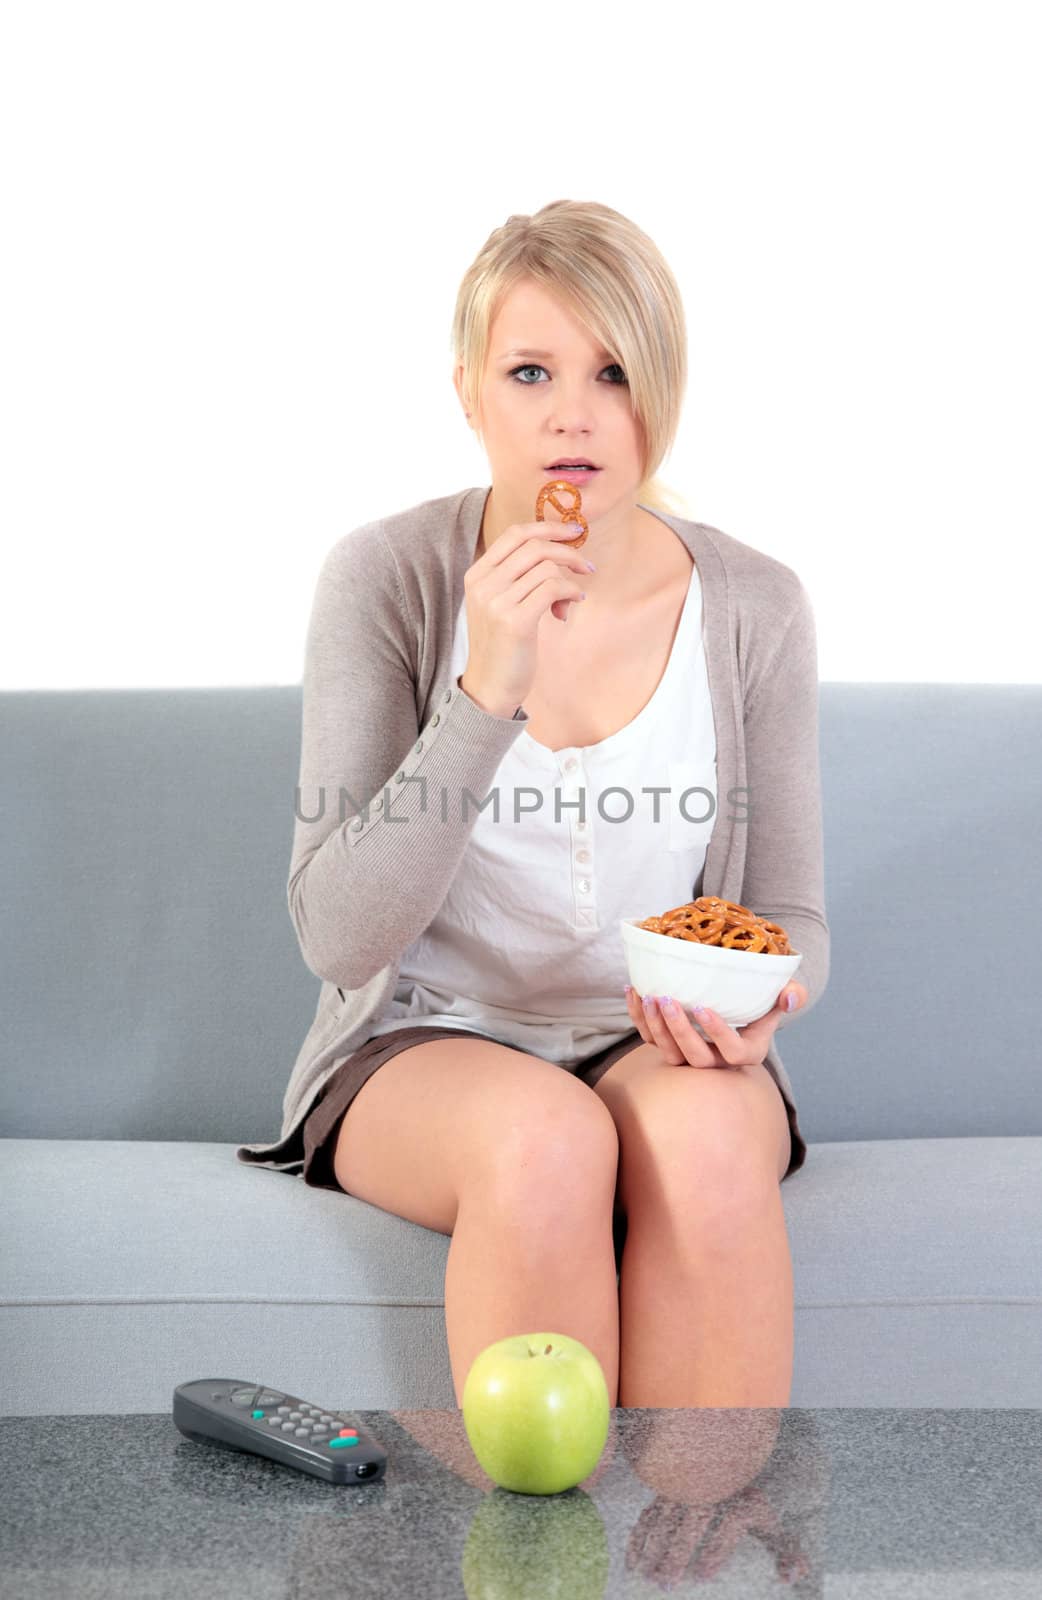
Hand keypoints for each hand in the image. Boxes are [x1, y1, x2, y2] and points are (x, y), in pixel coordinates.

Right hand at [459, 520, 592, 714]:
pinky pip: (554, 589)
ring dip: (572, 579)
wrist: (490, 687)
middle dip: (568, 552)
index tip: (574, 532)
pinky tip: (572, 605)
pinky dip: (571, 593)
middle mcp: (483, 584)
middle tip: (587, 567)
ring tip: (574, 598)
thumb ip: (518, 577)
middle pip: (535, 546)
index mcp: (477, 574)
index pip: (515, 534)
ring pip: (547, 568)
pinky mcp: (515, 621)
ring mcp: (496, 602)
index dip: (548, 527)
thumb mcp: (500, 604)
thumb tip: (559, 551)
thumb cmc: (503, 645)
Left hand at [623, 980, 807, 1070]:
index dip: (717, 1033)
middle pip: (694, 1057)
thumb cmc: (763, 1001)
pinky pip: (650, 1039)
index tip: (702, 1007)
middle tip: (667, 999)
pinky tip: (633, 991)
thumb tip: (790, 997)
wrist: (738, 1007)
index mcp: (747, 1052)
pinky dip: (638, 1018)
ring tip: (649, 996)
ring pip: (669, 1054)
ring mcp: (691, 1056)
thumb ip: (793, 994)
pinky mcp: (670, 1047)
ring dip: (656, 1027)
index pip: (733, 1052)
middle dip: (678, 1030)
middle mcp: (718, 1061)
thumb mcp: (782, 996)